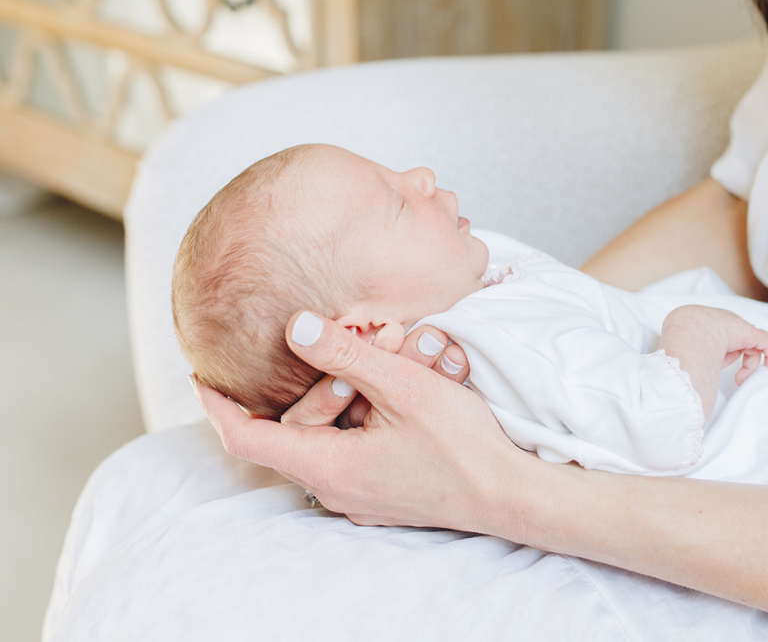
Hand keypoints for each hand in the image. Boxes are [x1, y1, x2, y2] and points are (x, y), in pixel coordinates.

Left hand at [194, 311, 518, 529]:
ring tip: (371, 369)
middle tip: (332, 352)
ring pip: (325, 441)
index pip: (246, 438)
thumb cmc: (460, 444)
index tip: (202, 377)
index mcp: (327, 465)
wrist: (509, 492)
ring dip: (337, 404)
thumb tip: (295, 327)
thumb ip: (346, 355)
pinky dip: (355, 422)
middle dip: (306, 389)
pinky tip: (388, 399)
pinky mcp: (382, 493)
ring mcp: (360, 496)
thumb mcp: (401, 387)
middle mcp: (335, 489)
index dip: (218, 406)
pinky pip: (349, 453)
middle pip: (293, 433)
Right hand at [661, 305, 767, 417]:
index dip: (722, 355)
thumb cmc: (679, 344)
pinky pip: (764, 340)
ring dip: (749, 364)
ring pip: (749, 343)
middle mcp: (719, 322)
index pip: (718, 339)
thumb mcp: (682, 351)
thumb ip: (690, 357)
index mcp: (702, 325)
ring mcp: (734, 325)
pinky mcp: (748, 331)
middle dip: (736, 357)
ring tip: (740, 379)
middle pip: (735, 340)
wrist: (686, 331)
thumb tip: (686, 379)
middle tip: (735, 378)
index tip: (716, 367)